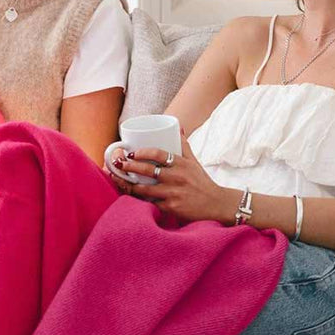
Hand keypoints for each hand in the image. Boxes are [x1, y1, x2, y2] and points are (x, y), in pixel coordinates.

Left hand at [107, 133, 237, 223]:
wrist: (216, 204)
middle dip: (129, 166)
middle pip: (147, 170)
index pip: (158, 153)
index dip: (142, 152)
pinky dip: (140, 200)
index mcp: (181, 164)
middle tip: (119, 164)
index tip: (131, 153)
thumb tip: (178, 126)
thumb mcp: (194, 161)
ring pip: (145, 189)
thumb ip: (184, 145)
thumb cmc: (202, 182)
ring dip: (129, 185)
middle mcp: (176, 178)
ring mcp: (173, 193)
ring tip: (118, 180)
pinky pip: (151, 204)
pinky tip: (130, 197)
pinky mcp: (171, 208)